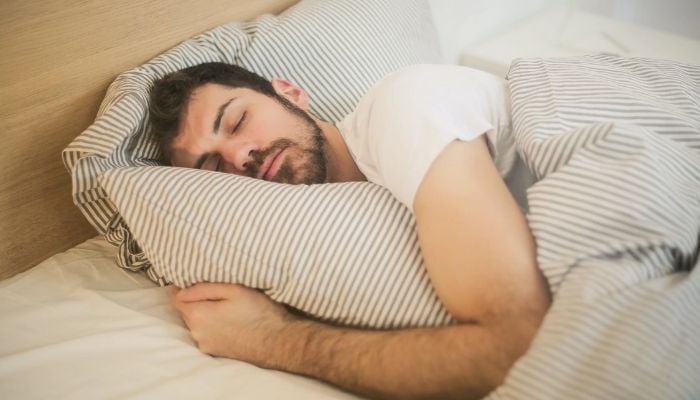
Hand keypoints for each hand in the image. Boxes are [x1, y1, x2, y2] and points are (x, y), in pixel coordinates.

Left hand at [170, 282, 295, 364]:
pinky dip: (212, 326)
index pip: (176, 298)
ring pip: (196, 323)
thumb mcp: (234, 290)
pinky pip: (206, 333)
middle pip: (186, 311)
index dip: (181, 286)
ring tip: (226, 307)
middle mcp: (196, 332)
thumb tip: (180, 289)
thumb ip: (203, 288)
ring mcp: (205, 344)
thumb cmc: (258, 312)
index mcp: (198, 315)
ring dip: (205, 313)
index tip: (193, 279)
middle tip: (217, 291)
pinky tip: (229, 321)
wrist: (277, 342)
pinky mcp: (215, 352)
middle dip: (196, 300)